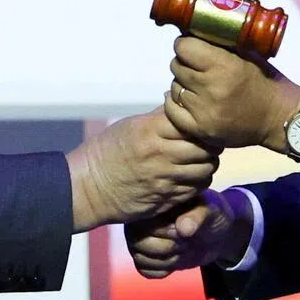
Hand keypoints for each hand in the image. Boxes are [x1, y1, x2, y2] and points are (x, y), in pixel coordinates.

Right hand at [66, 108, 219, 231]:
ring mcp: (163, 179)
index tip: (200, 124)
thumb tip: (182, 100)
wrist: (88, 188)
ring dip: (206, 165)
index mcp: (149, 131)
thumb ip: (160, 117)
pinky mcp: (165, 199)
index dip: (201, 124)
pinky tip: (189, 176)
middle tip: (206, 143)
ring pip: (205, 170)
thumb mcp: (131, 126)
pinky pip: (194, 189)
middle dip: (210, 145)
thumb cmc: (108, 151)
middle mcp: (159, 155)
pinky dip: (197, 182)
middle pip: (204, 148)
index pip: (192, 123)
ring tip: (198, 160)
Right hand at [126, 188, 251, 277]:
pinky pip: (145, 270)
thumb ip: (196, 216)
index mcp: (151, 202)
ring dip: (167, 260)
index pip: (143, 222)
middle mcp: (140, 220)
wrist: (216, 231)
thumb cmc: (210, 213)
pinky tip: (177, 258)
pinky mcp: (147, 256)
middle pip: (138, 243)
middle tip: (187, 242)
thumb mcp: (210, 210)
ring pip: (140, 259)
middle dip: (168, 247)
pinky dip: (163, 269)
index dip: (166, 232)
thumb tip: (182, 228)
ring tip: (184, 249)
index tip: (187, 231)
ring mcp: (141, 238)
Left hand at [164, 35, 299, 151]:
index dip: (186, 44)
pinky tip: (189, 99)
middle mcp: (212, 89)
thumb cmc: (264, 82)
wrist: (279, 118)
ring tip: (200, 85)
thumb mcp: (248, 54)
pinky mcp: (201, 129)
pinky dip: (177, 103)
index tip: (192, 46)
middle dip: (185, 62)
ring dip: (183, 83)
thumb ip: (220, 43)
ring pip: (174, 87)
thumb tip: (192, 30)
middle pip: (177, 66)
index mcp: (225, 67)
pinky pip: (172, 110)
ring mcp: (205, 112)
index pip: (183, 47)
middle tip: (197, 66)